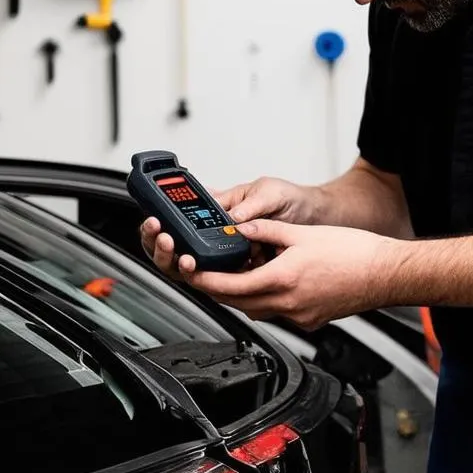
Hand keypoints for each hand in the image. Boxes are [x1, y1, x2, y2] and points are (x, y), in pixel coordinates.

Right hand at [139, 176, 321, 280]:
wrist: (313, 216)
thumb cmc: (290, 198)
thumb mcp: (270, 192)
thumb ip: (251, 205)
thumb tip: (234, 217)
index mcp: (220, 206)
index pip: (182, 217)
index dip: (165, 224)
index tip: (159, 226)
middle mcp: (219, 230)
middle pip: (180, 245)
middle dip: (166, 247)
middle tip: (170, 243)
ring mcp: (229, 251)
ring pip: (196, 265)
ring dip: (185, 264)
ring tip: (187, 259)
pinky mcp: (242, 268)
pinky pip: (222, 278)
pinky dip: (216, 279)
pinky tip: (215, 277)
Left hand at [182, 219, 397, 330]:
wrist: (386, 274)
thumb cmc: (354, 254)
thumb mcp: (303, 233)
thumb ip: (268, 230)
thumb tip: (243, 228)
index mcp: (282, 280)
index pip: (228, 286)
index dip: (203, 280)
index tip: (190, 272)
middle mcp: (287, 304)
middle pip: (236, 302)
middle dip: (216, 289)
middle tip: (203, 273)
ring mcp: (298, 316)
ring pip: (255, 310)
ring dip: (240, 295)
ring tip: (236, 274)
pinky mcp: (309, 320)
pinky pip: (276, 312)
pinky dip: (265, 299)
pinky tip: (270, 283)